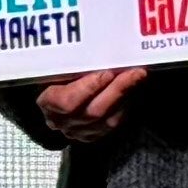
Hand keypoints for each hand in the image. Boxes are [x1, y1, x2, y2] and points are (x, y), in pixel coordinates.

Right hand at [28, 68, 148, 140]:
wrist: (54, 100)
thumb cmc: (54, 77)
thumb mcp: (55, 69)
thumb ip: (70, 65)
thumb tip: (96, 52)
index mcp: (48, 104)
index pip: (67, 102)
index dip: (89, 88)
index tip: (106, 73)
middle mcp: (63, 123)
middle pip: (93, 112)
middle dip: (117, 90)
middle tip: (135, 72)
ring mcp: (80, 133)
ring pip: (108, 121)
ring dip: (126, 96)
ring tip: (138, 77)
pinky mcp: (96, 135)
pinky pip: (115, 123)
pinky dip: (126, 105)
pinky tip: (134, 89)